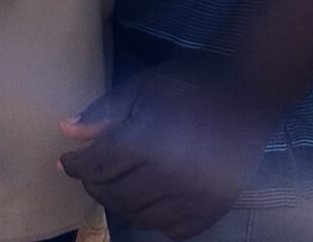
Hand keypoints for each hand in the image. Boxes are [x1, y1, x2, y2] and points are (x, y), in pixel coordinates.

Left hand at [58, 61, 280, 238]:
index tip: (65, 162)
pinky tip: (148, 201)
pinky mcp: (209, 210)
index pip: (96, 165)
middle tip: (88, 173)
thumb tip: (67, 130)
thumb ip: (104, 112)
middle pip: (114, 193)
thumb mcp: (142, 88)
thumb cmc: (190, 85)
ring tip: (114, 186)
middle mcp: (165, 177)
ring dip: (119, 203)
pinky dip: (152, 219)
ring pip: (138, 215)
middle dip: (94, 184)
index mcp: (145, 142)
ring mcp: (190, 198)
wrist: (248, 97)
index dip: (75, 165)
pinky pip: (169, 228)